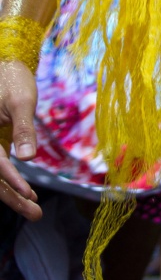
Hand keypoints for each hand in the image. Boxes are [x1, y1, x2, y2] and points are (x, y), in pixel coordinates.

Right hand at [0, 60, 40, 220]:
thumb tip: (28, 157)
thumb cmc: (12, 79)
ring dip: (11, 195)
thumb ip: (24, 129)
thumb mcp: (21, 101)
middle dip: (12, 198)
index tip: (29, 194)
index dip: (11, 179)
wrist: (5, 64)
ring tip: (34, 211)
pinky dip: (9, 182)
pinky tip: (26, 194)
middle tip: (36, 215)